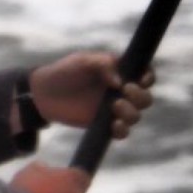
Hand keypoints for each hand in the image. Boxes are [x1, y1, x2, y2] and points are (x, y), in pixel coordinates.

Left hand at [28, 51, 154, 139]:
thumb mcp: (83, 61)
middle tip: (124, 91)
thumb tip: (121, 81)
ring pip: (136, 116)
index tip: (142, 79)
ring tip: (115, 106)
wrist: (44, 93)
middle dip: (140, 96)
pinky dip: (122, 130)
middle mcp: (121, 91)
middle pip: (145, 98)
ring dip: (131, 113)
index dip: (148, 77)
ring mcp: (114, 109)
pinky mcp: (104, 124)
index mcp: (120, 71)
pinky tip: (114, 125)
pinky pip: (122, 132)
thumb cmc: (65, 71)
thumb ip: (103, 64)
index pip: (144, 74)